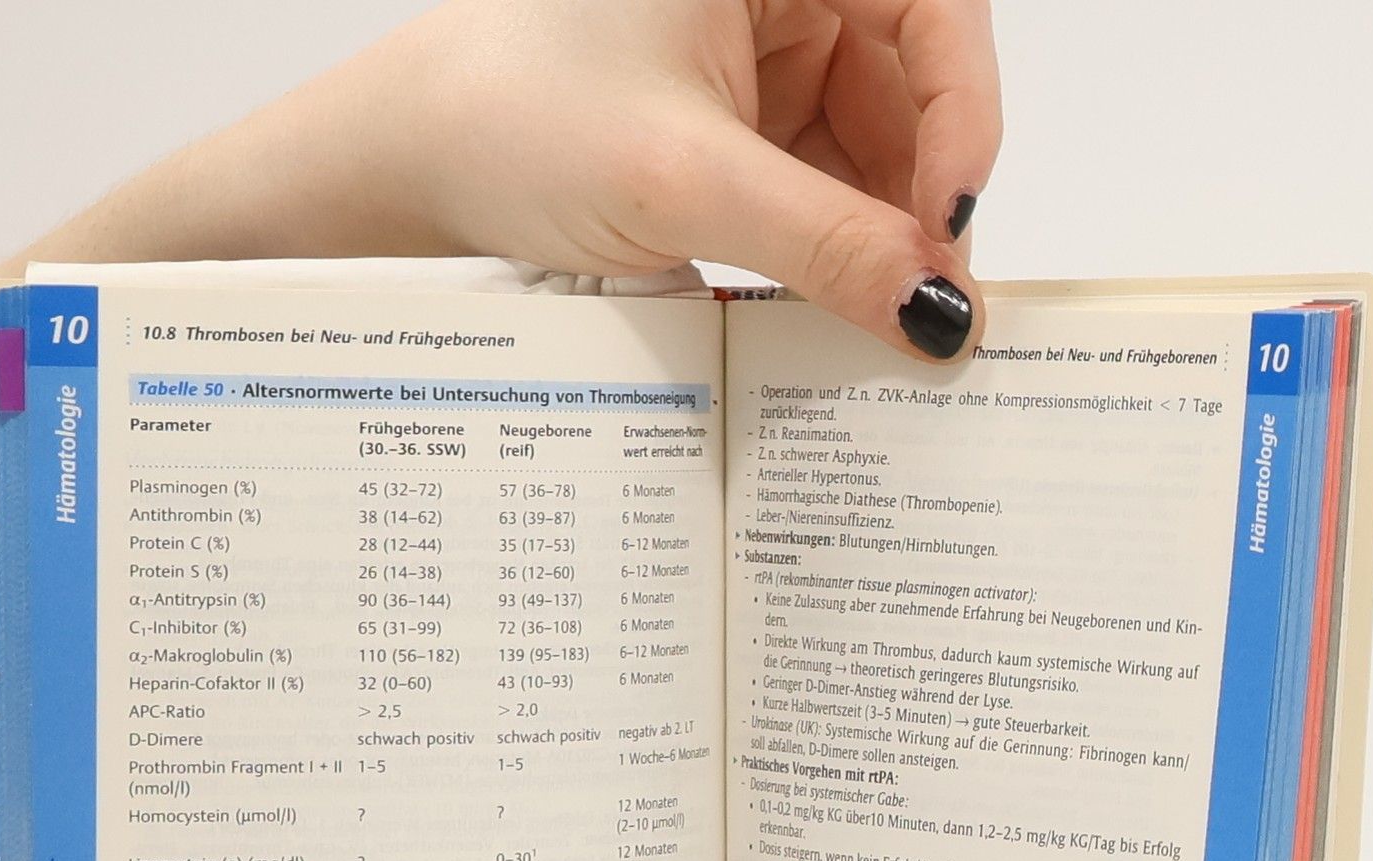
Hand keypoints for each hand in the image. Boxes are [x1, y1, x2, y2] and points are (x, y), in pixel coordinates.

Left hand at [386, 0, 1002, 357]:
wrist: (410, 170)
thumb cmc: (507, 118)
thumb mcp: (682, 184)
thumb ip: (824, 244)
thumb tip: (936, 308)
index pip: (933, 8)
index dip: (963, 115)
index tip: (952, 227)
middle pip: (908, 86)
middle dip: (918, 198)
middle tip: (926, 308)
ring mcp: (757, 55)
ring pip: (868, 146)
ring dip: (876, 235)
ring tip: (873, 318)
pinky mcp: (735, 124)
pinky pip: (819, 182)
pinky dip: (831, 245)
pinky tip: (831, 301)